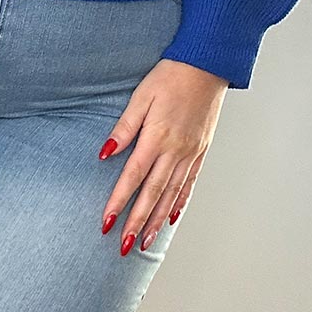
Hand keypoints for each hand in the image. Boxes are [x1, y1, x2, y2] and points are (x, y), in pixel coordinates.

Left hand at [99, 58, 227, 255]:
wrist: (207, 65)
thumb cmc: (170, 76)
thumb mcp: (141, 96)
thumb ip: (124, 128)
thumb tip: (104, 153)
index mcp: (157, 137)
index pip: (133, 177)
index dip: (118, 201)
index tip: (106, 222)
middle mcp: (175, 151)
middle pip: (152, 193)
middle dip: (136, 221)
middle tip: (123, 246)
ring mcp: (190, 153)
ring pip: (171, 194)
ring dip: (156, 220)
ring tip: (144, 241)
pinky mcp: (200, 151)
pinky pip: (189, 184)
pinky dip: (179, 203)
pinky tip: (171, 218)